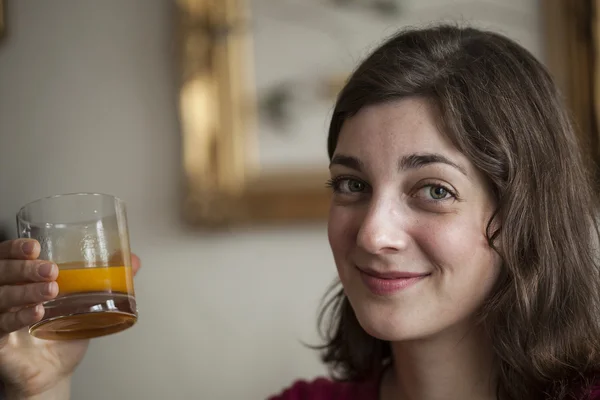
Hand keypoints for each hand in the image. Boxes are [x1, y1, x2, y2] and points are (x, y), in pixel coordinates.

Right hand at [0, 239, 140, 396]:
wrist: (54, 371)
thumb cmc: (63, 332)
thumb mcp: (86, 302)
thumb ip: (107, 279)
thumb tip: (134, 260)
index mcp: (20, 279)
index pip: (7, 256)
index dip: (15, 248)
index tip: (35, 247)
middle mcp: (5, 294)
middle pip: (2, 272)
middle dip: (25, 268)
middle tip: (51, 270)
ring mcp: (0, 317)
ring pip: (2, 296)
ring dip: (26, 291)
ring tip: (51, 290)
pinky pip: (2, 325)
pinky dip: (19, 317)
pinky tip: (38, 312)